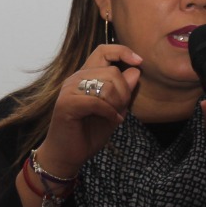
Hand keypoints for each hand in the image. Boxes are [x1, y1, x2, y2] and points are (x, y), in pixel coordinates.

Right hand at [33, 44, 142, 176]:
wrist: (67, 155)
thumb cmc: (89, 132)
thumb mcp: (114, 110)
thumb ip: (124, 91)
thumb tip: (136, 70)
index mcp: (86, 76)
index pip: (104, 51)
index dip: (122, 52)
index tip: (139, 61)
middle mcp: (76, 78)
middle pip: (112, 71)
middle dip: (124, 91)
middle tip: (122, 108)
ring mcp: (69, 89)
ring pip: (106, 85)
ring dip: (117, 103)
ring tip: (116, 116)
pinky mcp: (66, 103)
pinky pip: (97, 101)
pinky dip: (109, 112)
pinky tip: (112, 120)